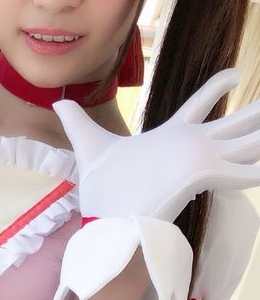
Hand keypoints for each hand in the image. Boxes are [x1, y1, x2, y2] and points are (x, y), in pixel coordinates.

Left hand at [53, 68, 259, 222]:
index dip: (216, 89)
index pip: (200, 106)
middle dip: (255, 113)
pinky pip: (243, 172)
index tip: (234, 73)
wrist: (110, 226)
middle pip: (234, 123)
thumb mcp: (90, 148)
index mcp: (172, 137)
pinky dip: (257, 168)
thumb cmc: (104, 192)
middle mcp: (192, 148)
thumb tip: (59, 102)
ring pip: (245, 143)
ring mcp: (201, 163)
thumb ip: (78, 123)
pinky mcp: (203, 177)